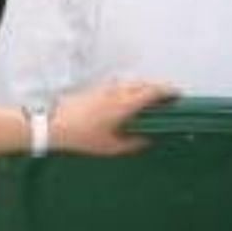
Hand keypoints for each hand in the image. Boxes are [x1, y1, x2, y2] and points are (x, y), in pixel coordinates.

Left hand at [49, 80, 177, 156]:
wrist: (52, 123)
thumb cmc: (82, 137)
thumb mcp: (110, 146)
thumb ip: (133, 143)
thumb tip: (148, 139)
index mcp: (124, 104)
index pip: (152, 92)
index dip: (167, 91)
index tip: (179, 95)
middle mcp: (117, 91)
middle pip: (144, 84)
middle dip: (159, 88)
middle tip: (169, 98)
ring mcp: (105, 87)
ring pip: (131, 83)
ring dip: (144, 87)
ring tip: (151, 100)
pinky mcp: (96, 88)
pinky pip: (120, 85)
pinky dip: (130, 89)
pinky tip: (129, 100)